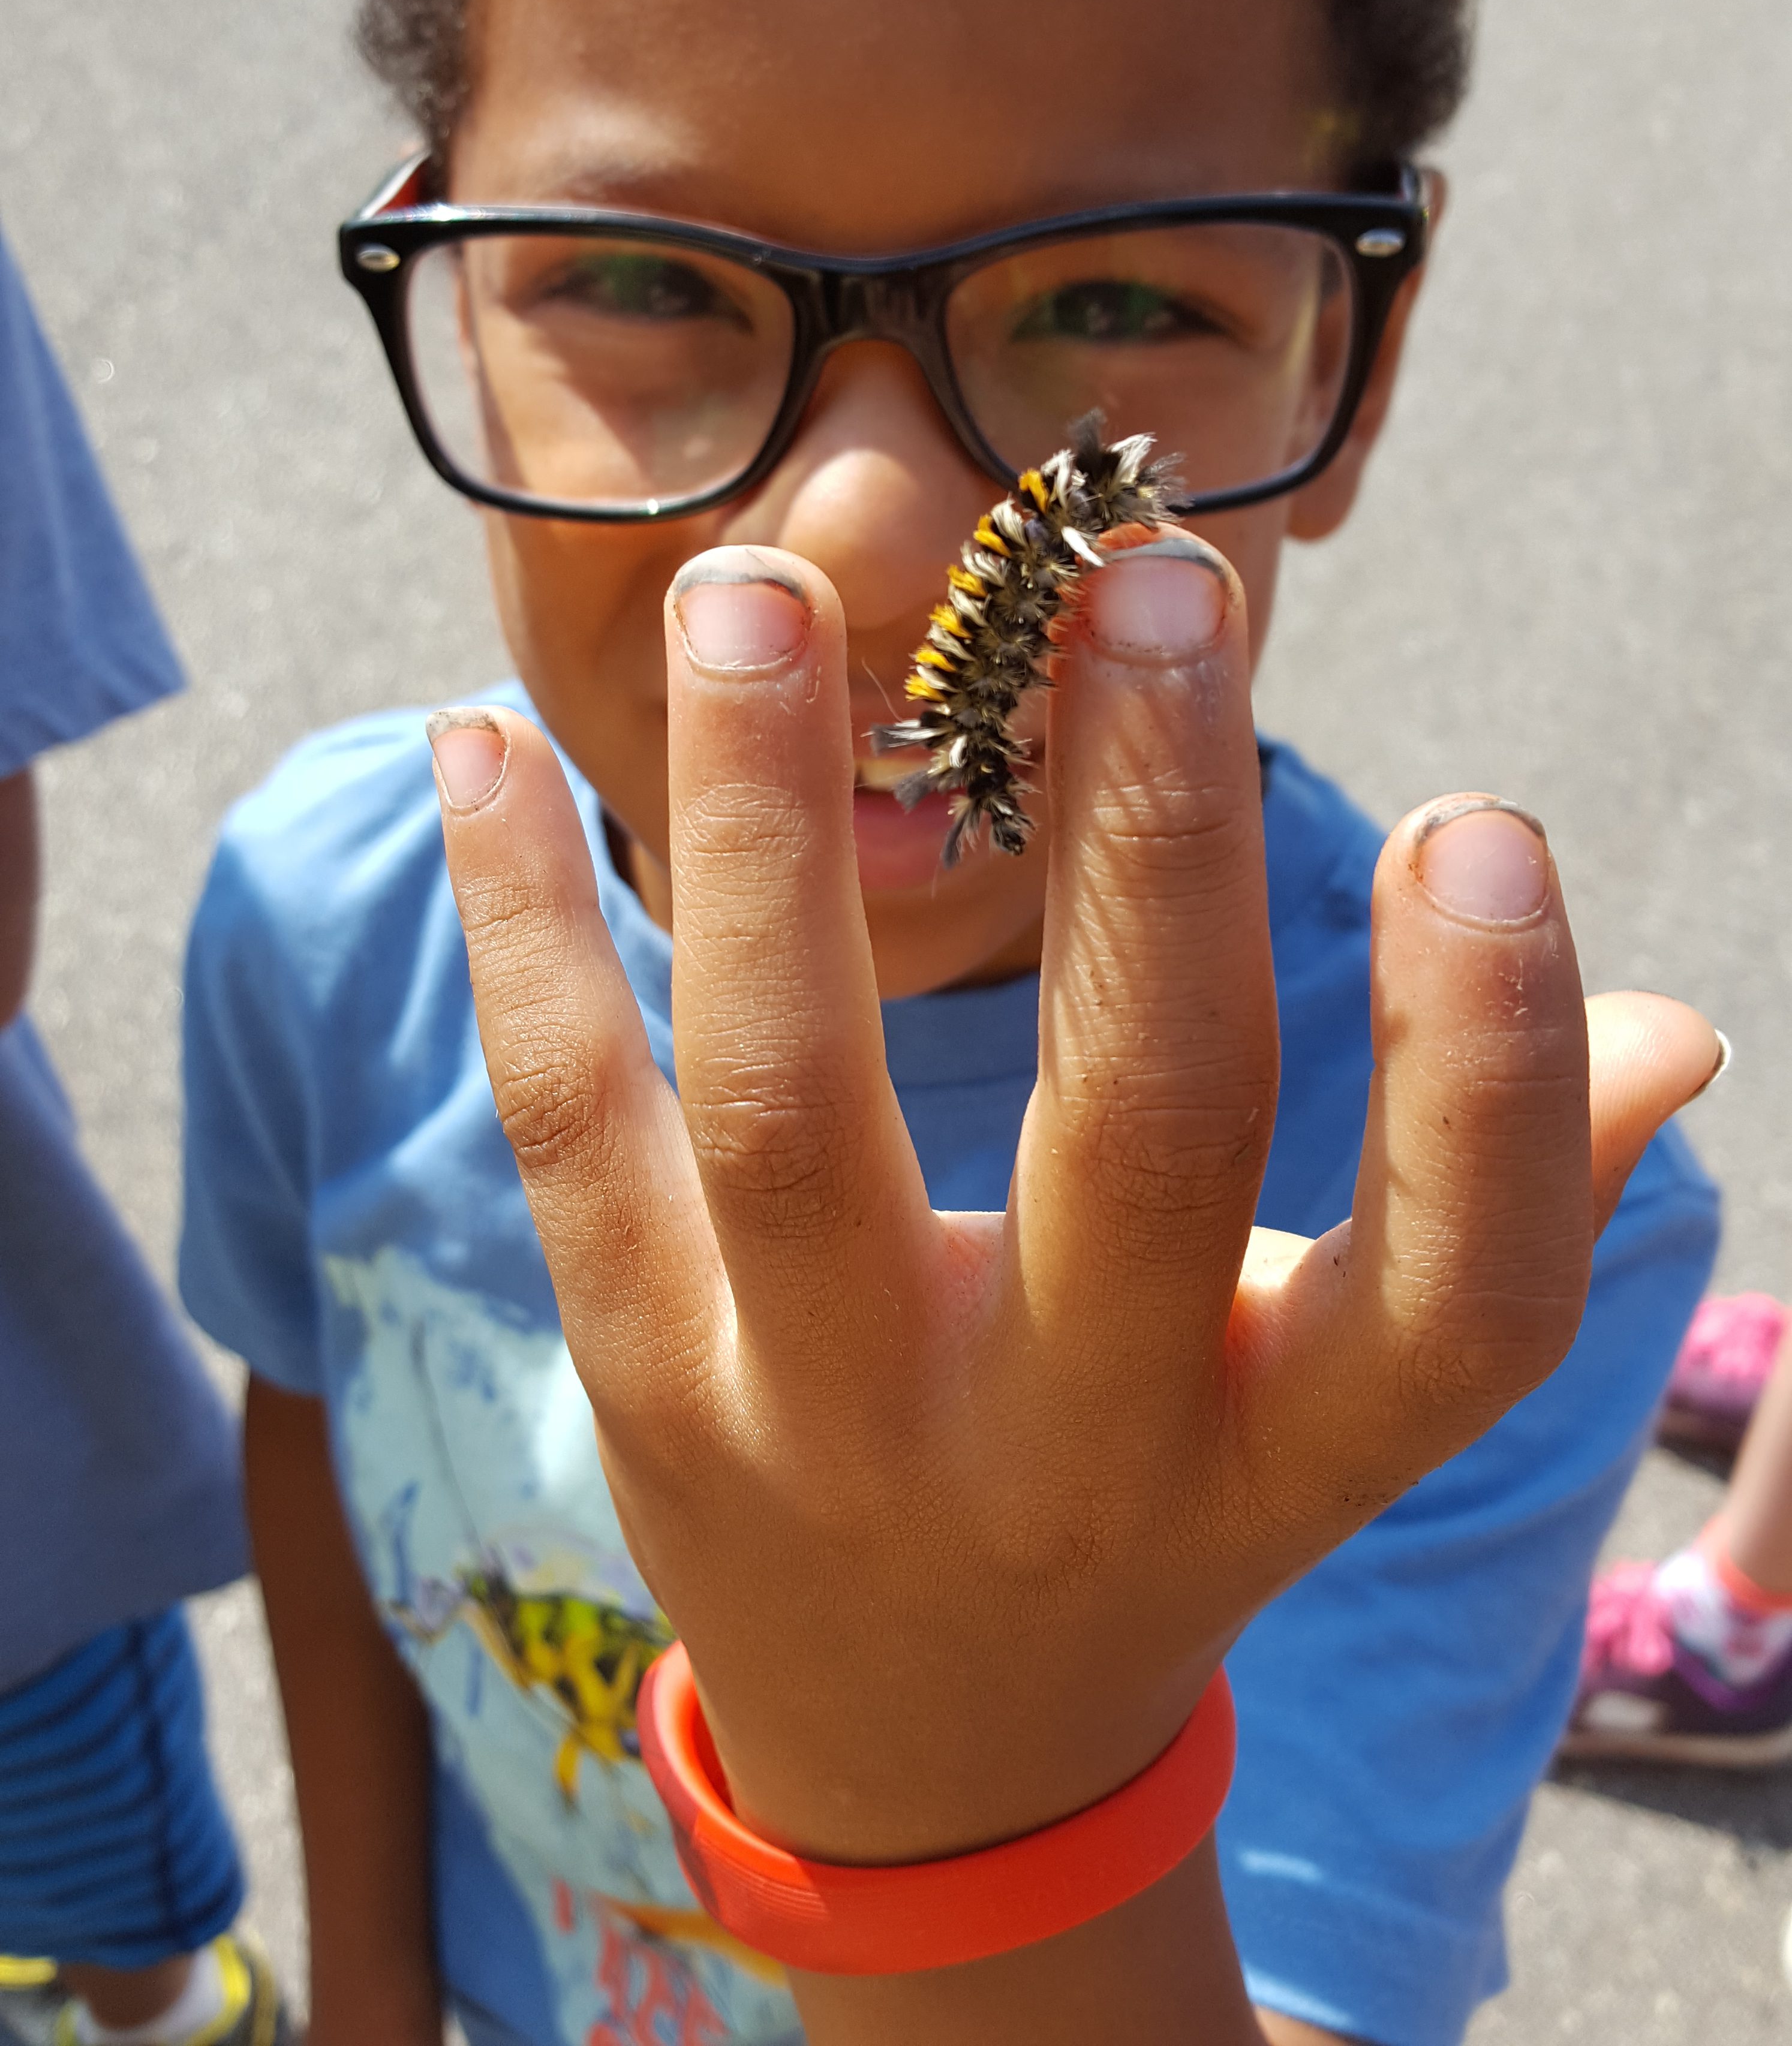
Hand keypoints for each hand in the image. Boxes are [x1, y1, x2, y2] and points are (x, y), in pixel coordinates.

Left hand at [431, 535, 1717, 1873]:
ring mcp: (828, 1419)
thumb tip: (1673, 1029)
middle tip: (1140, 585)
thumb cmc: (1161, 1512)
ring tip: (756, 590)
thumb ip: (1493, 1219)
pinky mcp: (645, 1380)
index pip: (1455, 1299)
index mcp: (1276, 1446)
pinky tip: (477, 747)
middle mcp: (1066, 1444)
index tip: (1484, 824)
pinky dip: (524, 927)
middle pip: (1142, 1141)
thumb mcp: (1328, 1413)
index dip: (1490, 1073)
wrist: (928, 1751)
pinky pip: (576, 1131)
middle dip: (1156, 849)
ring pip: (796, 1112)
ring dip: (771, 834)